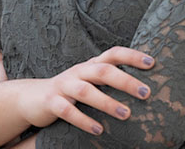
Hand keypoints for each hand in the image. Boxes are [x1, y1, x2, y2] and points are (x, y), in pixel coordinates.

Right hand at [14, 46, 154, 136]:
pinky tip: (98, 130)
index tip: (152, 63)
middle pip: (103, 71)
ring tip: (126, 114)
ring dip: (107, 103)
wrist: (32, 97)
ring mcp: (64, 86)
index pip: (113, 54)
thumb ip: (109, 79)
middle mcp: (78, 72)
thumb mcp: (89, 80)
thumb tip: (144, 87)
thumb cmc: (70, 90)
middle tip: (146, 93)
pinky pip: (67, 111)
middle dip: (126, 81)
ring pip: (86, 91)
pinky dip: (83, 120)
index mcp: (90, 65)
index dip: (132, 56)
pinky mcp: (51, 102)